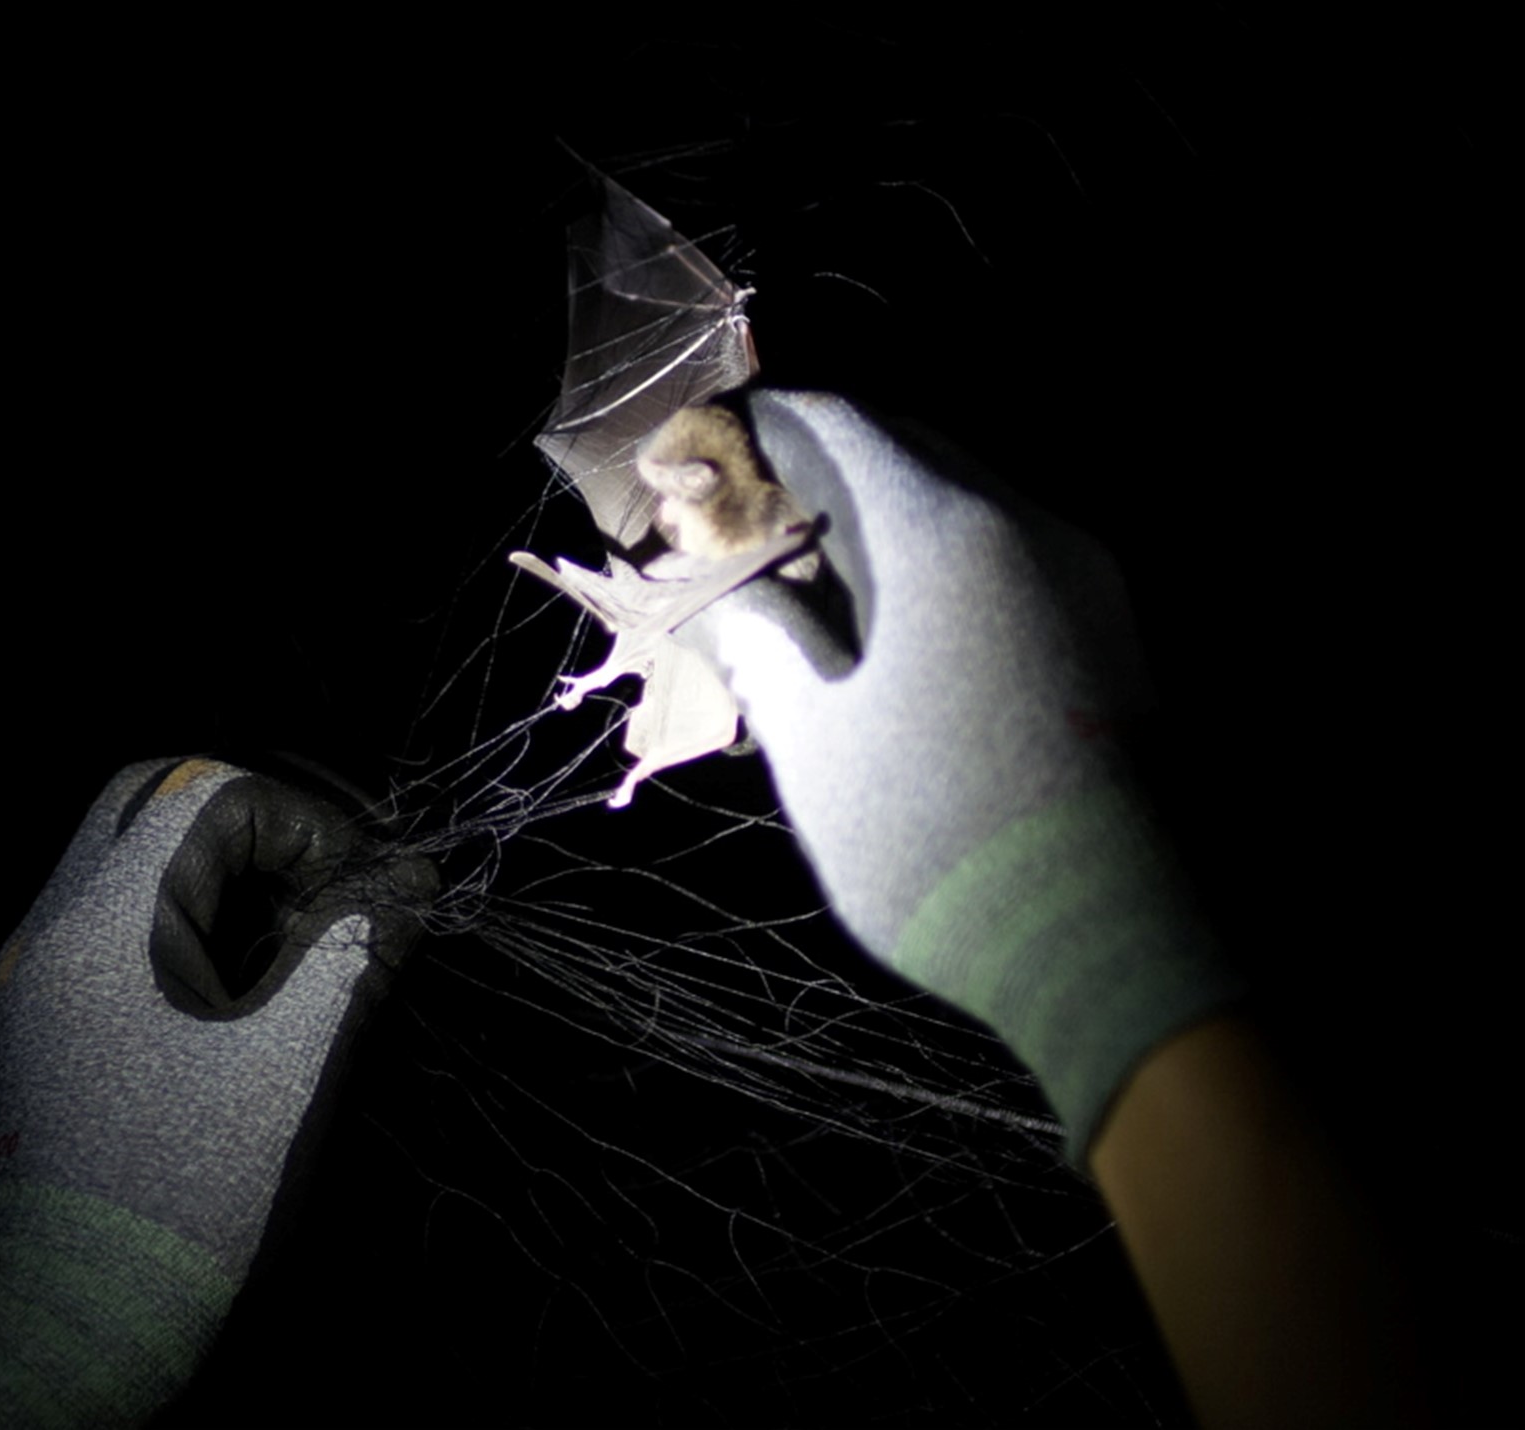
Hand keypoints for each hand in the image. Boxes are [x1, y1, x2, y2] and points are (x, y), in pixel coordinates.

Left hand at [0, 757, 433, 1429]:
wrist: (71, 1319)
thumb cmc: (191, 1193)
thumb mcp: (296, 1064)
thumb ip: (356, 950)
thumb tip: (412, 879)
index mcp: (106, 923)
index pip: (205, 790)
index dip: (300, 819)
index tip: (354, 889)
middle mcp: (50, 928)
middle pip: (150, 800)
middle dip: (250, 828)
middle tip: (317, 899)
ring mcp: (30, 974)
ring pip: (124, 858)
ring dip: (216, 876)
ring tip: (286, 955)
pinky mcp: (33, 1020)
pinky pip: (108, 923)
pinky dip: (180, 923)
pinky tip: (234, 997)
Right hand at [704, 390, 1242, 1157]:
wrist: (1120, 949)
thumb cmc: (941, 844)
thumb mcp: (818, 748)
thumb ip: (765, 645)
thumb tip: (735, 590)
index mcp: (945, 534)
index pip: (838, 425)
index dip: (761, 426)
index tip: (704, 452)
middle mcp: (1028, 528)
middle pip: (910, 446)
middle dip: (821, 462)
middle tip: (747, 511)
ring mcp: (1085, 579)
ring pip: (966, 499)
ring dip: (882, 510)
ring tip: (810, 570)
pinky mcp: (1112, 634)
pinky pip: (1007, 553)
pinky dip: (936, 557)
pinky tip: (893, 623)